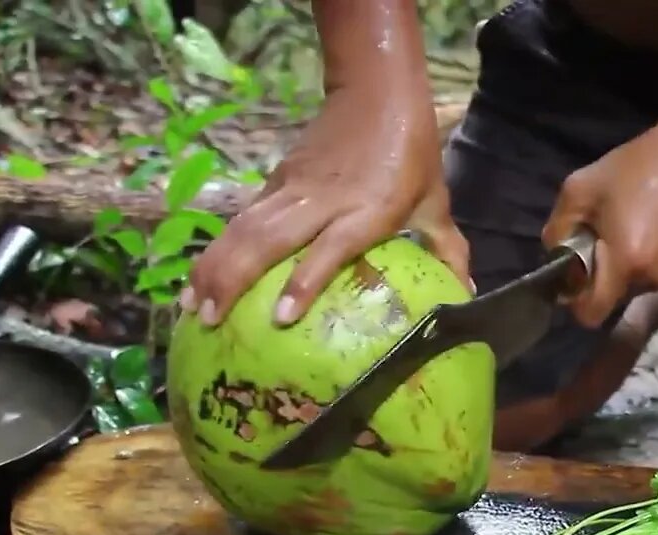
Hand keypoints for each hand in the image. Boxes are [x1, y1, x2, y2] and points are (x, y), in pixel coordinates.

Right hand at [184, 88, 467, 326]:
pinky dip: (219, 246)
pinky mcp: (278, 179)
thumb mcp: (435, 202)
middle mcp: (324, 201)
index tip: (280, 317)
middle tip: (210, 320)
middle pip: (270, 240)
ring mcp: (295, 188)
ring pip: (246, 228)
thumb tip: (465, 292)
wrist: (377, 92)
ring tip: (192, 306)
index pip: (329, 248)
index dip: (304, 282)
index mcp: (367, 210)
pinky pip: (244, 217)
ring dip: (216, 266)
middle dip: (235, 280)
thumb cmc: (412, 153)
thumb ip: (447, 248)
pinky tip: (201, 276)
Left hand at [541, 124, 657, 327]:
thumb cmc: (633, 168)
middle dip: (601, 276)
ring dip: (623, 268)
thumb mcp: (578, 190)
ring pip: (633, 287)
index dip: (577, 301)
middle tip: (601, 238)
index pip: (592, 313)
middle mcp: (653, 278)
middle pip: (613, 298)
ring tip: (626, 230)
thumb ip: (557, 231)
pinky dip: (644, 262)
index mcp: (625, 262)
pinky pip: (653, 276)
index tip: (575, 274)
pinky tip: (647, 231)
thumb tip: (555, 257)